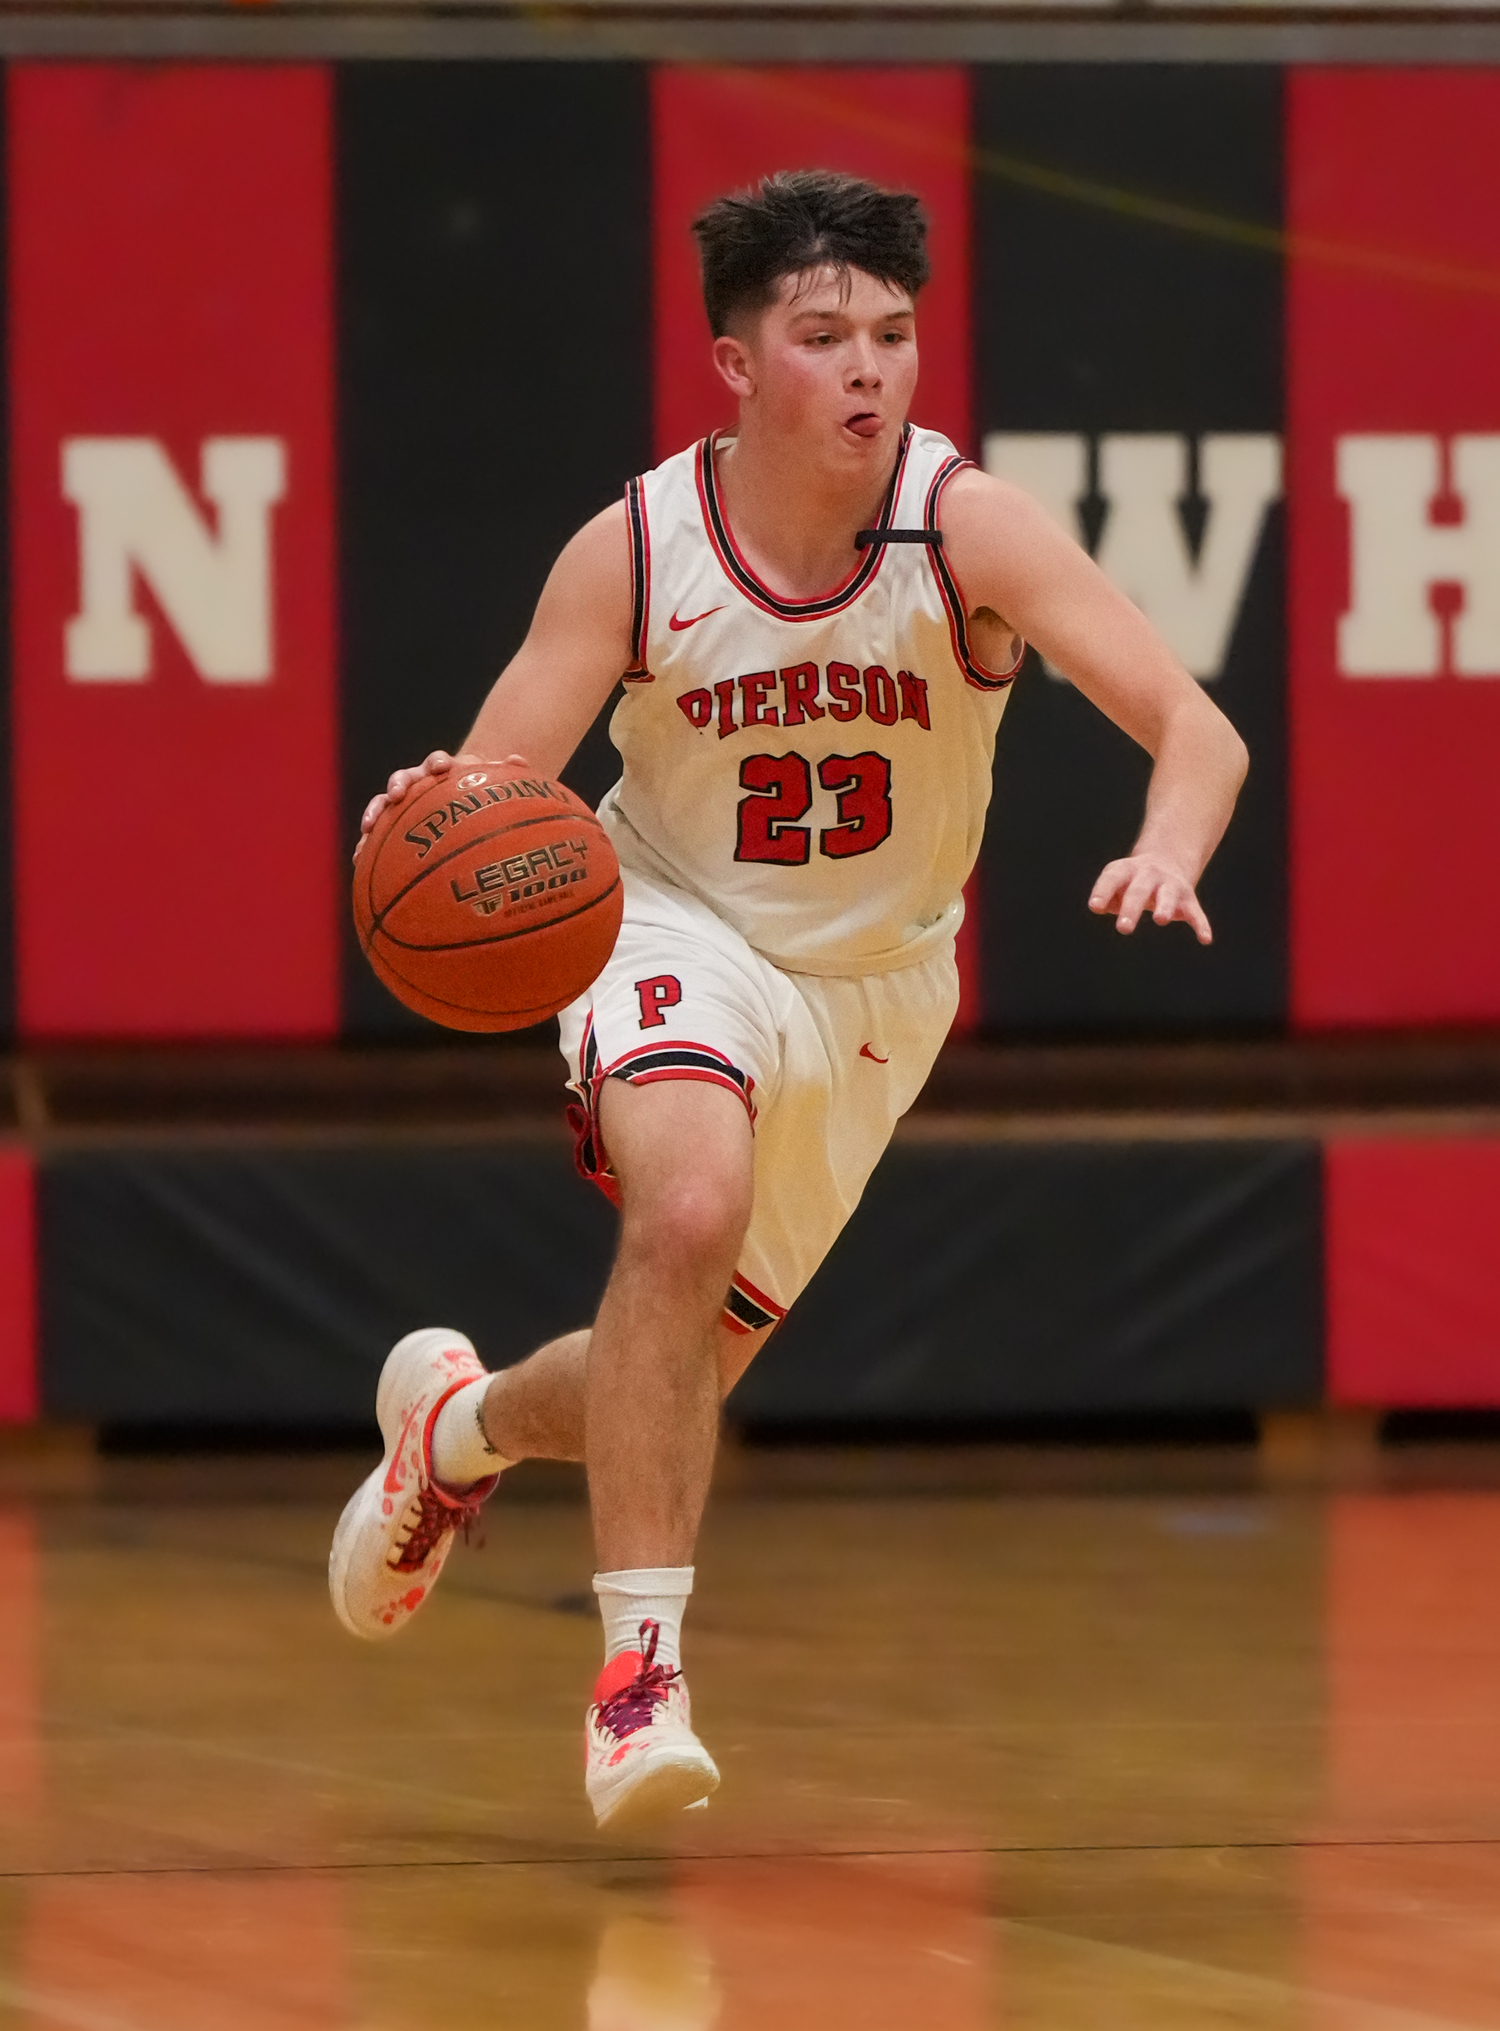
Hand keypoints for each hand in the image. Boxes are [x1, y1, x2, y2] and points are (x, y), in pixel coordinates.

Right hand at [354, 749, 524, 859]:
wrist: (461, 796)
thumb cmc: (477, 791)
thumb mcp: (492, 783)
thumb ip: (505, 772)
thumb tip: (519, 761)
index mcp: (442, 771)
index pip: (437, 763)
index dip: (437, 764)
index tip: (441, 768)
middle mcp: (418, 782)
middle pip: (404, 777)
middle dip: (399, 783)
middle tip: (398, 794)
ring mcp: (403, 801)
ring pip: (384, 802)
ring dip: (375, 811)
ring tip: (368, 828)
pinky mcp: (393, 821)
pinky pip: (377, 831)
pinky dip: (367, 842)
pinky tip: (358, 859)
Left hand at [1089, 855, 1212, 943]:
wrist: (1168, 858)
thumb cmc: (1133, 880)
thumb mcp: (1118, 883)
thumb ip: (1107, 896)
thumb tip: (1099, 906)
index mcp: (1127, 870)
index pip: (1113, 878)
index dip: (1103, 891)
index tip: (1095, 906)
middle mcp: (1150, 875)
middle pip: (1139, 890)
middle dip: (1131, 908)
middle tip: (1123, 928)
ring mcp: (1171, 886)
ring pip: (1168, 896)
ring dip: (1164, 907)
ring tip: (1160, 920)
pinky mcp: (1188, 900)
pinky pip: (1195, 913)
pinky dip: (1201, 925)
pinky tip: (1205, 939)